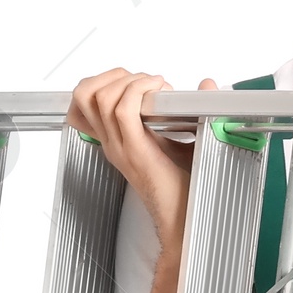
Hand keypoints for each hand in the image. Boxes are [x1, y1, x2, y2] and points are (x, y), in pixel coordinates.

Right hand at [65, 67, 218, 258]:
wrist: (185, 218)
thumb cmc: (184, 185)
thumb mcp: (184, 138)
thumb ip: (191, 109)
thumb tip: (208, 85)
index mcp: (116, 139)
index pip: (84, 102)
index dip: (105, 80)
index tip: (138, 81)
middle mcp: (113, 142)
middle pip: (84, 93)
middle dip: (112, 75)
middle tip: (142, 82)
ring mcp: (121, 147)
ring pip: (100, 97)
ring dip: (128, 81)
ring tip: (153, 87)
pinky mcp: (137, 151)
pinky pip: (124, 110)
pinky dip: (140, 91)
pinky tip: (159, 92)